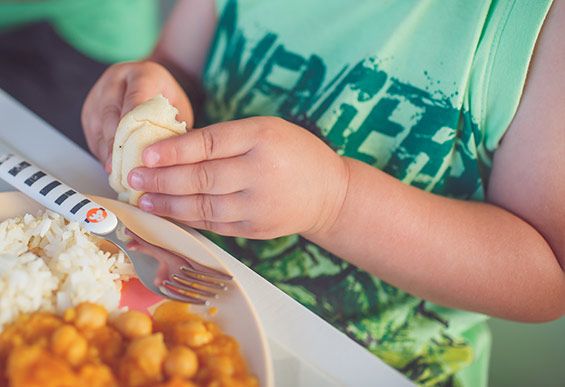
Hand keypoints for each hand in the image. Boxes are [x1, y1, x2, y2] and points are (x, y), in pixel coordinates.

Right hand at [81, 61, 192, 171]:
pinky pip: (92, 135)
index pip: (136, 97)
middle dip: (117, 144)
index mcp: (142, 74)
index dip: (134, 124)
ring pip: (98, 127)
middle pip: (111, 114)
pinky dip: (102, 153)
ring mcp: (97, 95)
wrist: (150, 83)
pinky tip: (113, 168)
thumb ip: (173, 127)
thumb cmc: (166, 99)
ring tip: (118, 173)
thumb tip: (171, 157)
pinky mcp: (88, 111)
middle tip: (124, 167)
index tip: (137, 148)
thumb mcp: (177, 108)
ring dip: (108, 152)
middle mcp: (115, 81)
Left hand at [128, 117, 349, 238]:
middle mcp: (260, 173)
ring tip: (143, 199)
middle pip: (202, 177)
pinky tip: (169, 213)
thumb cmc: (294, 153)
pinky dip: (188, 219)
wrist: (329, 194)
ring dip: (168, 204)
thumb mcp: (266, 130)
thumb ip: (226, 138)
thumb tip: (175, 149)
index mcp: (262, 139)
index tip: (146, 153)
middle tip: (134, 177)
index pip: (210, 143)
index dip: (174, 150)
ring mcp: (258, 206)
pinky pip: (213, 224)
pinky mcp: (255, 230)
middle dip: (162, 179)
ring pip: (203, 206)